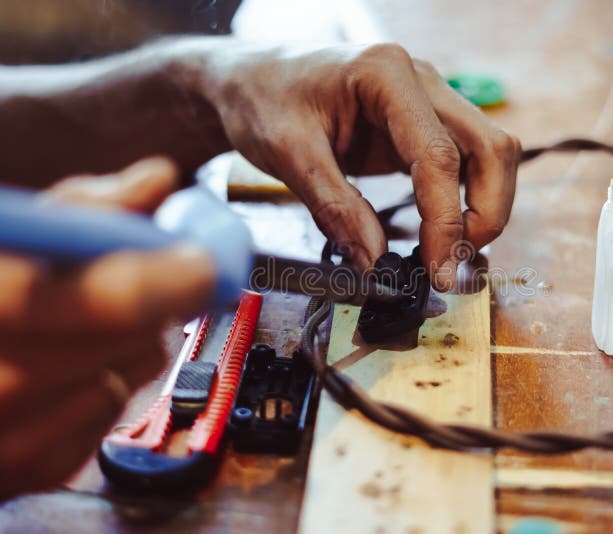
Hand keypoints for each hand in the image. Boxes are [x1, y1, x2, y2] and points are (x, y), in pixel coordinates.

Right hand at [0, 157, 214, 496]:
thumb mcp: (3, 233)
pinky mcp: (26, 471)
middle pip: (136, 338)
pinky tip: (57, 372)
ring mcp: (8, 437)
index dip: (171, 278)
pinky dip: (99, 388)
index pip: (109, 297)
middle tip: (134, 278)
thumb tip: (156, 181)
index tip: (204, 261)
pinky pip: (108, 416)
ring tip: (73, 326)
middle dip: (152, 301)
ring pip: (132, 375)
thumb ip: (80, 206)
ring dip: (126, 345)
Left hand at [193, 42, 519, 289]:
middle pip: (490, 147)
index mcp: (386, 74)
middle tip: (455, 264)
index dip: (446, 219)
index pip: (439, 154)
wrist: (251, 77)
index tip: (437, 268)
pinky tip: (443, 231)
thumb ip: (335, 207)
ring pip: (490, 153)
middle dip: (487, 213)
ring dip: (484, 207)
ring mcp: (428, 99)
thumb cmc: (263, 99)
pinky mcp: (423, 123)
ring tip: (450, 253)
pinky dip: (465, 198)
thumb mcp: (287, 154)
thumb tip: (374, 261)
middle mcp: (420, 81)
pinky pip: (466, 160)